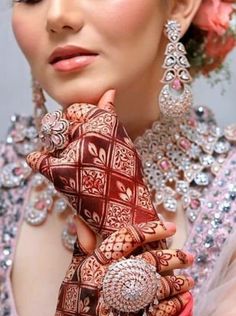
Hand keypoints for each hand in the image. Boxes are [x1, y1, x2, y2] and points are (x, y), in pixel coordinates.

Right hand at [19, 221, 191, 315]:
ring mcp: (118, 307)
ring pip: (157, 287)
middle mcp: (105, 283)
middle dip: (174, 257)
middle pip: (148, 261)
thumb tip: (83, 218)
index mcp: (92, 266)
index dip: (152, 230)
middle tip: (188, 256)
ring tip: (189, 280)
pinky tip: (184, 299)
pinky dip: (175, 304)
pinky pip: (159, 313)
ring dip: (178, 282)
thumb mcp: (73, 274)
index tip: (170, 228)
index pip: (126, 238)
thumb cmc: (71, 308)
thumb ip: (83, 247)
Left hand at [26, 91, 165, 249]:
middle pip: (61, 124)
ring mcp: (73, 153)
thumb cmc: (125, 181)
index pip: (75, 109)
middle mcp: (91, 133)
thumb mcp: (123, 144)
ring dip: (56, 151)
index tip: (83, 140)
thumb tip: (109, 92)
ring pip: (50, 140)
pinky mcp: (59, 172)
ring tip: (75, 169)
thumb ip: (110, 117)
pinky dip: (40, 163)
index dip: (76, 123)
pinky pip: (37, 158)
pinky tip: (55, 171)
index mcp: (107, 123)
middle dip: (65, 139)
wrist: (126, 214)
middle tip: (82, 160)